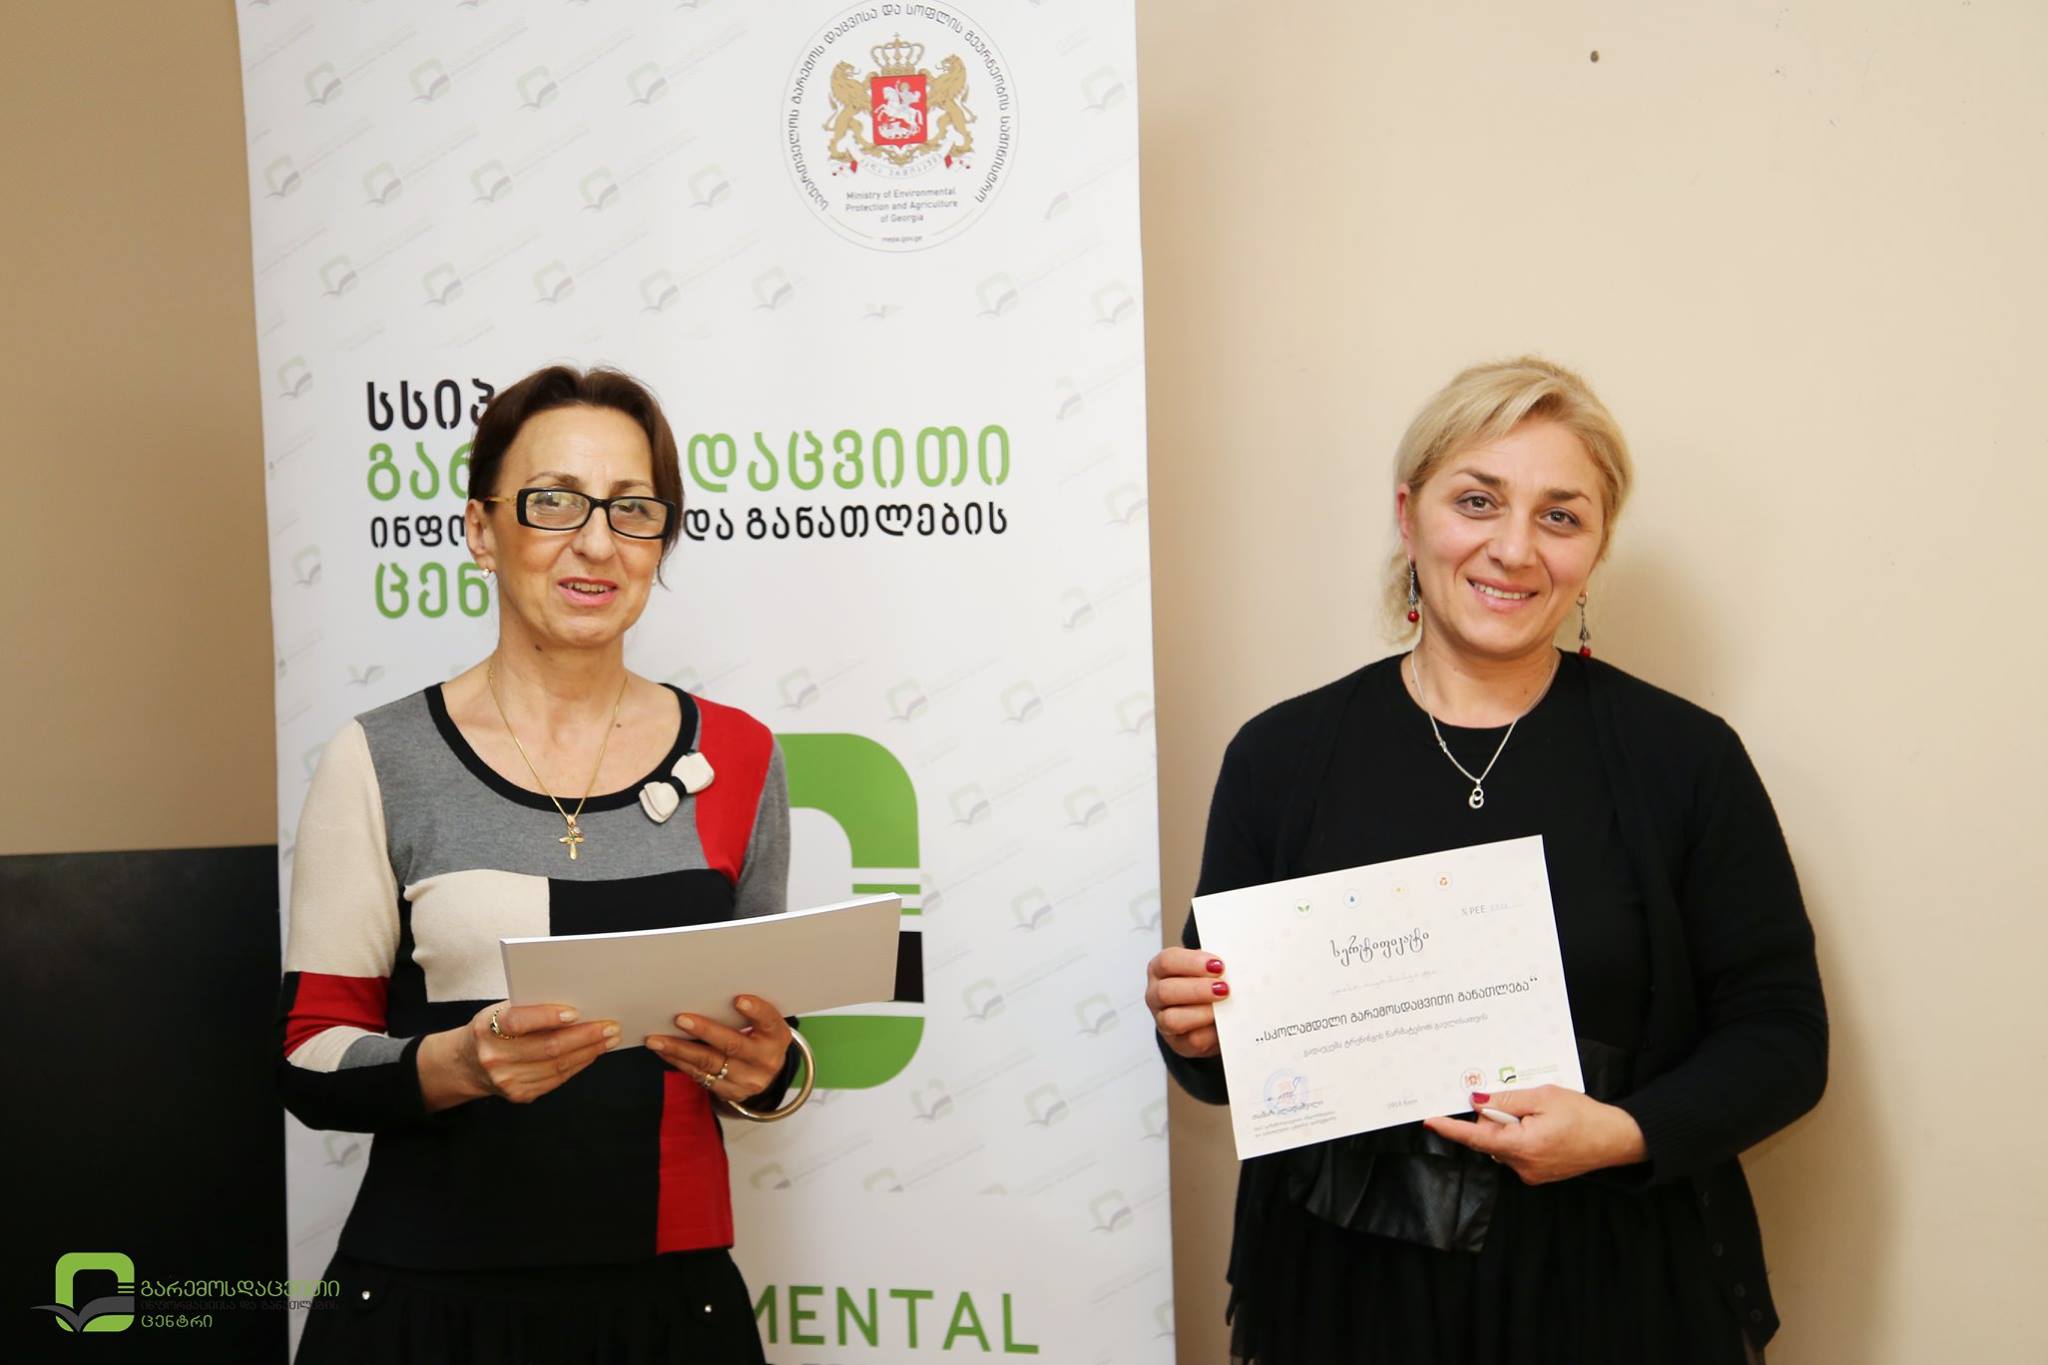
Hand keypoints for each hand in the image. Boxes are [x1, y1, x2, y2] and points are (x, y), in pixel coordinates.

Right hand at [420, 1003, 619, 1110]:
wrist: (467, 1063)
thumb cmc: (492, 1028)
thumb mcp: (500, 1010)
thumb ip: (530, 1006)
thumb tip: (577, 1000)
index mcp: (487, 1028)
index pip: (519, 1021)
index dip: (547, 1016)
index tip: (575, 1012)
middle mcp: (495, 1057)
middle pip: (548, 1048)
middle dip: (585, 1036)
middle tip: (610, 1026)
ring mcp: (507, 1080)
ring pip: (557, 1066)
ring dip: (589, 1051)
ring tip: (609, 1038)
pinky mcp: (520, 1094)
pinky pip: (557, 1079)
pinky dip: (579, 1064)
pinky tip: (592, 1052)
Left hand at [646, 995, 792, 1103]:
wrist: (767, 1074)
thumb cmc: (760, 1037)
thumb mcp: (763, 1025)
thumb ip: (746, 1013)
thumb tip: (707, 992)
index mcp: (777, 1036)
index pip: (769, 1021)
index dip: (755, 1011)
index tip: (738, 999)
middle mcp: (765, 1060)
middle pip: (732, 1045)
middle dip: (704, 1031)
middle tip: (680, 1018)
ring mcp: (747, 1080)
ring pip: (709, 1063)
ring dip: (679, 1049)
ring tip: (656, 1038)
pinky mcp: (730, 1092)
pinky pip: (699, 1076)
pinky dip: (678, 1061)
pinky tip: (664, 1050)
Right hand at [1145, 947, 1229, 1058]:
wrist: (1210, 1015)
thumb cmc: (1207, 983)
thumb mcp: (1208, 969)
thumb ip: (1217, 965)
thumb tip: (1236, 966)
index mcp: (1160, 969)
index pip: (1167, 962)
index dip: (1193, 963)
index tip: (1219, 965)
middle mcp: (1156, 994)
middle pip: (1166, 991)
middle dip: (1198, 990)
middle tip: (1224, 989)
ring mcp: (1163, 1021)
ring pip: (1172, 1020)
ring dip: (1202, 1013)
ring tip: (1224, 1006)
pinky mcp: (1178, 1043)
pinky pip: (1192, 1040)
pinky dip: (1211, 1032)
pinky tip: (1224, 1023)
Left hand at [1422, 1086, 1648, 1184]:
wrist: (1616, 1139)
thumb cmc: (1584, 1115)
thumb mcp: (1544, 1097)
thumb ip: (1507, 1099)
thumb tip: (1477, 1101)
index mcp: (1524, 1146)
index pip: (1477, 1138)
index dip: (1451, 1129)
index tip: (1430, 1121)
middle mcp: (1523, 1166)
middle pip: (1490, 1137)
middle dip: (1496, 1116)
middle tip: (1524, 1104)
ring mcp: (1530, 1173)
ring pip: (1502, 1143)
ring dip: (1511, 1126)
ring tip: (1541, 1118)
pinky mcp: (1537, 1175)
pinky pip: (1515, 1151)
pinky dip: (1521, 1136)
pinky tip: (1544, 1129)